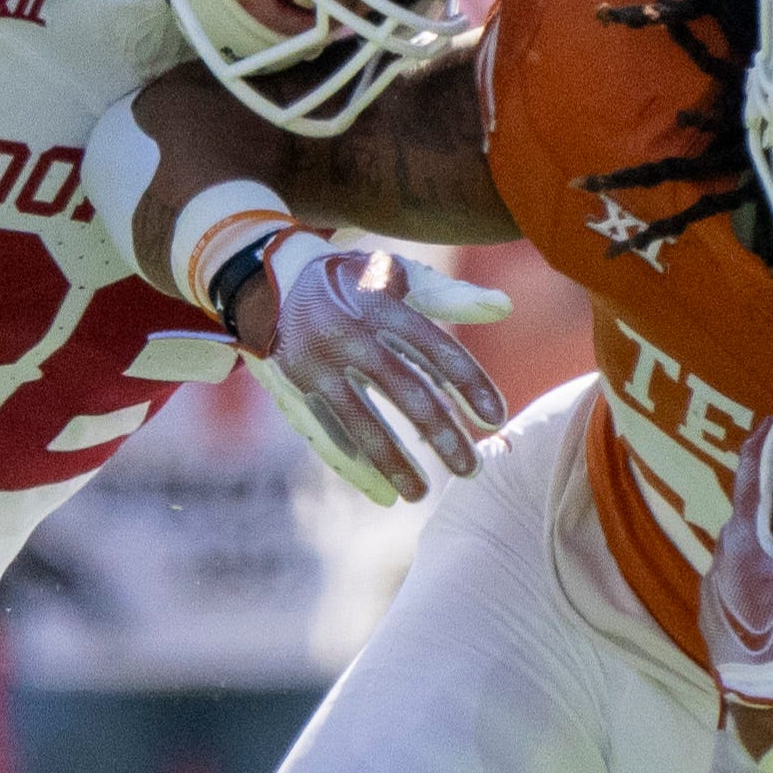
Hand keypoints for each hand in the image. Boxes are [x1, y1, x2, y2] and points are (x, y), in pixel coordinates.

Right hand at [243, 239, 511, 504]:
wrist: (268, 280)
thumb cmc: (351, 283)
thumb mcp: (396, 277)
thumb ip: (451, 296)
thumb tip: (505, 307)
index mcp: (378, 304)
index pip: (432, 347)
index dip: (467, 384)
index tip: (498, 419)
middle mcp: (346, 333)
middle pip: (402, 389)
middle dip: (440, 433)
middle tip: (471, 469)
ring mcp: (316, 365)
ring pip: (359, 422)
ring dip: (392, 462)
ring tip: (421, 495)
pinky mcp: (294, 389)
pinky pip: (325, 434)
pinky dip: (354, 466)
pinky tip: (381, 494)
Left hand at [705, 421, 772, 713]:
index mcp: (744, 554)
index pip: (750, 486)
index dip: (760, 450)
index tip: (769, 421)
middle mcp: (719, 572)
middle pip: (737, 517)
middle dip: (754, 491)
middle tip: (772, 467)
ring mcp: (713, 604)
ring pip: (729, 553)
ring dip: (749, 533)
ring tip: (770, 521)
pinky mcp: (716, 632)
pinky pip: (729, 583)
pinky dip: (746, 569)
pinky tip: (764, 580)